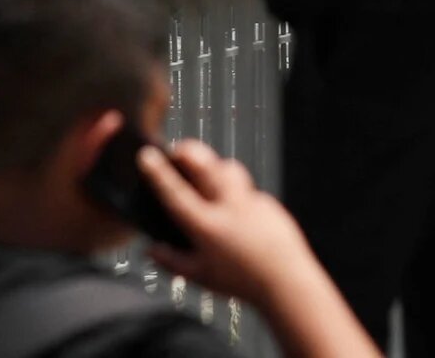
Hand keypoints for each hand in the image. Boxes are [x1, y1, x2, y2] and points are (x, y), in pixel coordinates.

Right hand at [138, 139, 322, 311]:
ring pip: (228, 167)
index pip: (175, 192)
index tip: (146, 155)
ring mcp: (251, 201)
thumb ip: (172, 262)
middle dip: (186, 150)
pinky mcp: (268, 203)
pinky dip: (235, 191)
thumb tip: (152, 249)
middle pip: (205, 163)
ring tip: (203, 173)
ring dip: (212, 164)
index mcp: (207, 226)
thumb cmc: (243, 283)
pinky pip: (247, 189)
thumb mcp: (201, 277)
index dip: (158, 171)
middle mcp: (229, 207)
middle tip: (176, 151)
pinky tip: (233, 208)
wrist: (289, 283)